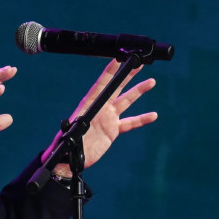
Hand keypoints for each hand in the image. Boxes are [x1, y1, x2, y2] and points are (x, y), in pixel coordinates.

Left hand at [43, 59, 156, 177]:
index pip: (101, 84)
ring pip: (126, 101)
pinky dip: (141, 119)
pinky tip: (153, 115)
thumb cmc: (65, 145)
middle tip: (138, 64)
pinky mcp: (113, 130)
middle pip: (116, 87)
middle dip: (127, 75)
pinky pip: (130, 122)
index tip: (118, 59)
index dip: (110, 72)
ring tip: (151, 81)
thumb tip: (79, 125)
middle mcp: (100, 108)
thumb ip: (76, 128)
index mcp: (89, 105)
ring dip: (138, 91)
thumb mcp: (70, 134)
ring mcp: (108, 118)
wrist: (70, 159)